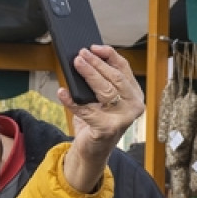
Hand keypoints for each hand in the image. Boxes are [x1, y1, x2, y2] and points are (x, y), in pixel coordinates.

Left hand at [59, 45, 144, 192]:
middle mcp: (133, 105)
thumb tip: (85, 58)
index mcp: (134, 94)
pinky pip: (87, 111)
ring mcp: (123, 118)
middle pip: (114, 78)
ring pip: (105, 91)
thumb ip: (101, 80)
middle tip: (80, 55)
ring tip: (76, 64)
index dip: (109, 55)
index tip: (93, 47)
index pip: (123, 68)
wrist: (93, 150)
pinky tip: (62, 93)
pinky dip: (72, 102)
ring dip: (89, 75)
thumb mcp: (102, 98)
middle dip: (96, 64)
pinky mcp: (107, 129)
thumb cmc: (98, 120)